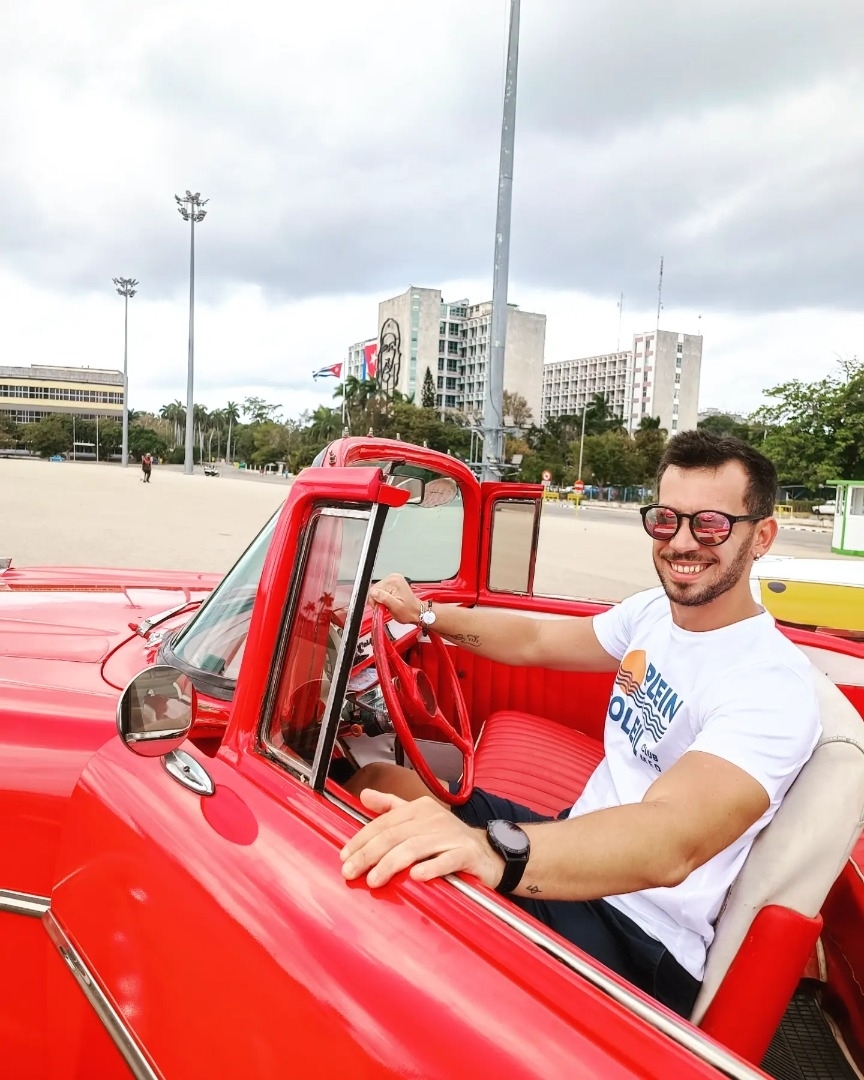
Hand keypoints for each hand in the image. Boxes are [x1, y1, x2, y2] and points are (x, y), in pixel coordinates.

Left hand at [340, 790, 503, 889]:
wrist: (488, 852)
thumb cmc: (449, 837)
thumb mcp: (419, 817)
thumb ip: (390, 807)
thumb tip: (364, 795)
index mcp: (419, 808)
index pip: (384, 822)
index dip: (362, 838)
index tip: (345, 855)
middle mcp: (433, 818)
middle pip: (395, 835)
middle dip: (369, 854)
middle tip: (351, 871)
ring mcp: (450, 836)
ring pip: (415, 848)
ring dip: (391, 864)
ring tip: (374, 880)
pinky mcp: (466, 854)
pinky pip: (446, 860)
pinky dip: (431, 868)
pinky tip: (416, 877)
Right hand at [368, 573, 421, 625]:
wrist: (417, 612)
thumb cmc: (409, 611)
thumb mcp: (395, 607)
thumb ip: (384, 598)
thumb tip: (374, 593)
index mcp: (394, 581)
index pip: (374, 589)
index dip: (375, 601)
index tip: (381, 607)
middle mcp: (394, 578)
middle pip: (375, 589)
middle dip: (378, 600)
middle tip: (385, 607)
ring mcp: (394, 580)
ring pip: (378, 590)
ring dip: (381, 599)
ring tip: (389, 604)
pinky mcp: (393, 583)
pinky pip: (382, 590)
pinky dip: (383, 597)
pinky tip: (389, 601)